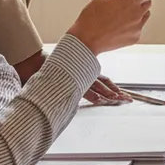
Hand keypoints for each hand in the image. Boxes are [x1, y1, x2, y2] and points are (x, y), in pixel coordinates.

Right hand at [14, 50, 130, 104]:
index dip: (113, 87)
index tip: (122, 94)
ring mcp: (78, 78)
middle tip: (127, 99)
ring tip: (118, 100)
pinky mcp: (69, 81)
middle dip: (116, 93)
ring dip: (108, 95)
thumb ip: (79, 76)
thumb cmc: (55, 66)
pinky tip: (100, 100)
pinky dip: (93, 95)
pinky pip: (83, 90)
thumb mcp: (70, 70)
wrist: (38, 63)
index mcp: (86, 72)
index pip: (104, 80)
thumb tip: (89, 85)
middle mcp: (84, 75)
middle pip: (104, 84)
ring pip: (97, 87)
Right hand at [69, 0, 162, 54]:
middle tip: (125, 1)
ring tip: (120, 15)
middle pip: (148, 2)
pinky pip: (139, 26)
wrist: (86, 40)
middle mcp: (137, 13)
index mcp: (130, 0)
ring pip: (145, 14)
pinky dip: (133, 23)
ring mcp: (138, 26)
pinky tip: (119, 25)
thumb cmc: (92, 18)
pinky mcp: (135, 37)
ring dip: (137, 11)